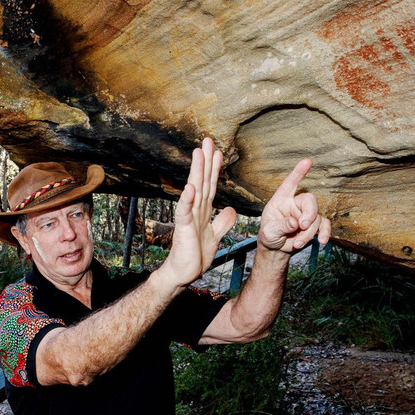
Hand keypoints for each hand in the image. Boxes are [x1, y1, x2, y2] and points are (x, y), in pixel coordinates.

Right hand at [157, 138, 236, 290]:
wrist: (183, 273)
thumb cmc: (195, 256)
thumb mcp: (216, 237)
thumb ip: (223, 222)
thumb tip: (232, 209)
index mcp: (204, 211)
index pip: (211, 185)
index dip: (215, 169)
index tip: (218, 152)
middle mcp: (196, 211)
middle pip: (203, 181)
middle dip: (206, 161)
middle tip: (207, 140)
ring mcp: (189, 218)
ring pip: (194, 191)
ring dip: (196, 172)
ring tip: (198, 153)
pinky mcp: (183, 229)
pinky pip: (185, 212)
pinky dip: (187, 200)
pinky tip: (190, 187)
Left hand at [257, 159, 331, 252]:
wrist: (275, 249)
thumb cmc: (269, 236)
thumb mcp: (269, 232)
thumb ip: (280, 226)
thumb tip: (295, 223)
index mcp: (281, 200)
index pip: (290, 184)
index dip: (298, 172)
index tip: (307, 161)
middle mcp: (295, 204)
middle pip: (309, 200)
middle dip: (309, 214)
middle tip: (302, 226)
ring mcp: (305, 214)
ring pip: (316, 217)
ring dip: (308, 232)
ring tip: (296, 243)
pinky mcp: (314, 225)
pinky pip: (325, 225)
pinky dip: (325, 233)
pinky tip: (323, 241)